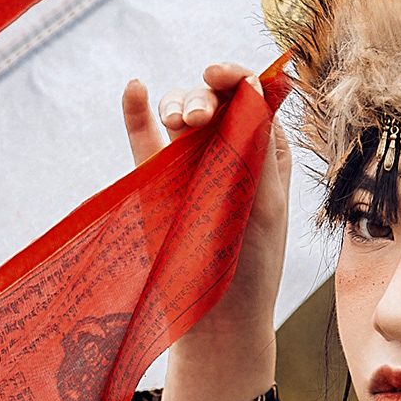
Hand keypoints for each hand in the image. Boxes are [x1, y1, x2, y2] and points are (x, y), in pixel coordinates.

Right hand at [123, 63, 289, 400]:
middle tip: (197, 120)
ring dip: (177, 103)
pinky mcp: (157, 182)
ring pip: (178, 113)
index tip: (223, 78)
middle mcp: (228, 151)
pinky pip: (144, 138)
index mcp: (265, 153)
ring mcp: (190, 164)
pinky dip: (138, 111)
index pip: (254, 98)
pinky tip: (135, 89)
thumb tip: (254, 89)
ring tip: (180, 122)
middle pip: (214, 99)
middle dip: (204, 96)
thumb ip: (259, 150)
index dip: (239, 78)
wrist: (216, 322)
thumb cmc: (250, 269)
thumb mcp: (265, 207)